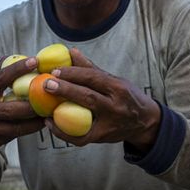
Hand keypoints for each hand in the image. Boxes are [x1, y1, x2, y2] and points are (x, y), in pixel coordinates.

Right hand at [0, 56, 45, 160]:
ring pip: (19, 126)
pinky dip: (30, 129)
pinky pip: (17, 134)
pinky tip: (39, 123)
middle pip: (15, 109)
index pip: (2, 78)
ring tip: (49, 113)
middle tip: (50, 97)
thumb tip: (18, 57)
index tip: (35, 61)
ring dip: (37, 120)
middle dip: (35, 105)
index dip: (19, 69)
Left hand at [42, 48, 161, 150]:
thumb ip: (92, 68)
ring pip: (83, 118)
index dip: (73, 73)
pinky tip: (51, 124)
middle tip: (46, 84)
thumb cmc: (126, 96)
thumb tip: (71, 52)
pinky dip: (63, 133)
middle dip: (66, 89)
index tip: (55, 70)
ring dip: (61, 114)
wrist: (145, 122)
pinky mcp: (103, 137)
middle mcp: (115, 105)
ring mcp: (110, 123)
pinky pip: (80, 138)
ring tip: (44, 109)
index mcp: (118, 87)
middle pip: (88, 96)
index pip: (93, 77)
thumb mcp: (114, 80)